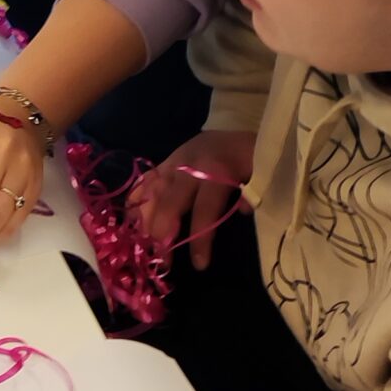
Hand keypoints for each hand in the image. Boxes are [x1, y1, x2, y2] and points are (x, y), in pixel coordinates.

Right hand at [125, 130, 254, 270]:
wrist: (240, 125)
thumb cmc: (252, 155)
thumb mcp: (260, 173)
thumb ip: (252, 194)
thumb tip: (242, 213)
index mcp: (215, 170)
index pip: (204, 210)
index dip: (200, 240)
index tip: (199, 265)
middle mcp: (189, 166)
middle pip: (169, 204)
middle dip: (163, 236)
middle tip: (163, 262)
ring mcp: (175, 161)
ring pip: (153, 192)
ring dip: (145, 220)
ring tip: (144, 245)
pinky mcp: (167, 159)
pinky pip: (147, 179)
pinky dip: (137, 197)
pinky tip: (130, 217)